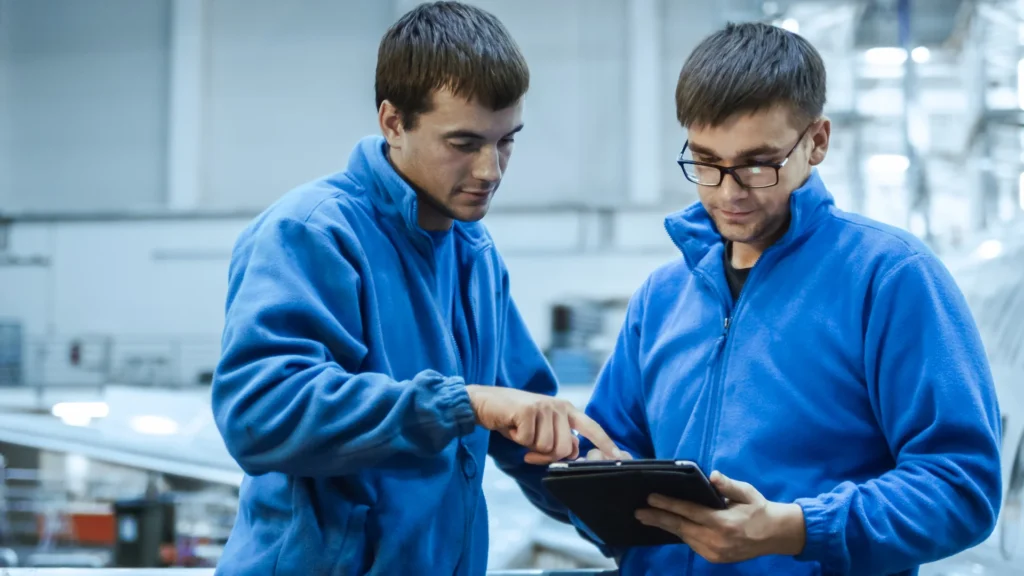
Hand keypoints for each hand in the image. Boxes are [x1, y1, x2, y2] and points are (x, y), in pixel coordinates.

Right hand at [466, 385, 625, 464]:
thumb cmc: (513, 419)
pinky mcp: (529, 410)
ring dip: (530, 447)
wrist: (485, 402)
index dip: (605, 443)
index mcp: (567, 410)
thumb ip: (559, 439)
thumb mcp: (541, 429)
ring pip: (547, 448)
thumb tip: (572, 454)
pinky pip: (529, 441)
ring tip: (520, 433)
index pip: (591, 427)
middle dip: (546, 456)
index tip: (618, 457)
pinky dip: (518, 440)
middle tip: (529, 450)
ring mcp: (545, 406)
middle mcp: (559, 406)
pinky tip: (512, 427)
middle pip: (565, 449)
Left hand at [634, 471, 805, 562]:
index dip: (668, 505)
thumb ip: (728, 485)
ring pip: (684, 537)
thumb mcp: (747, 493)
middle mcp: (716, 540)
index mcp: (723, 523)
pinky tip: (669, 526)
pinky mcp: (715, 558)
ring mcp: (715, 552)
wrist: (775, 535)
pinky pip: (692, 544)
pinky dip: (680, 534)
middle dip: (658, 519)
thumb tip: (712, 475)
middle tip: (639, 513)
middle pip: (681, 528)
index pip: (689, 512)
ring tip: (649, 518)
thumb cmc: (759, 509)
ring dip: (666, 527)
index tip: (651, 499)